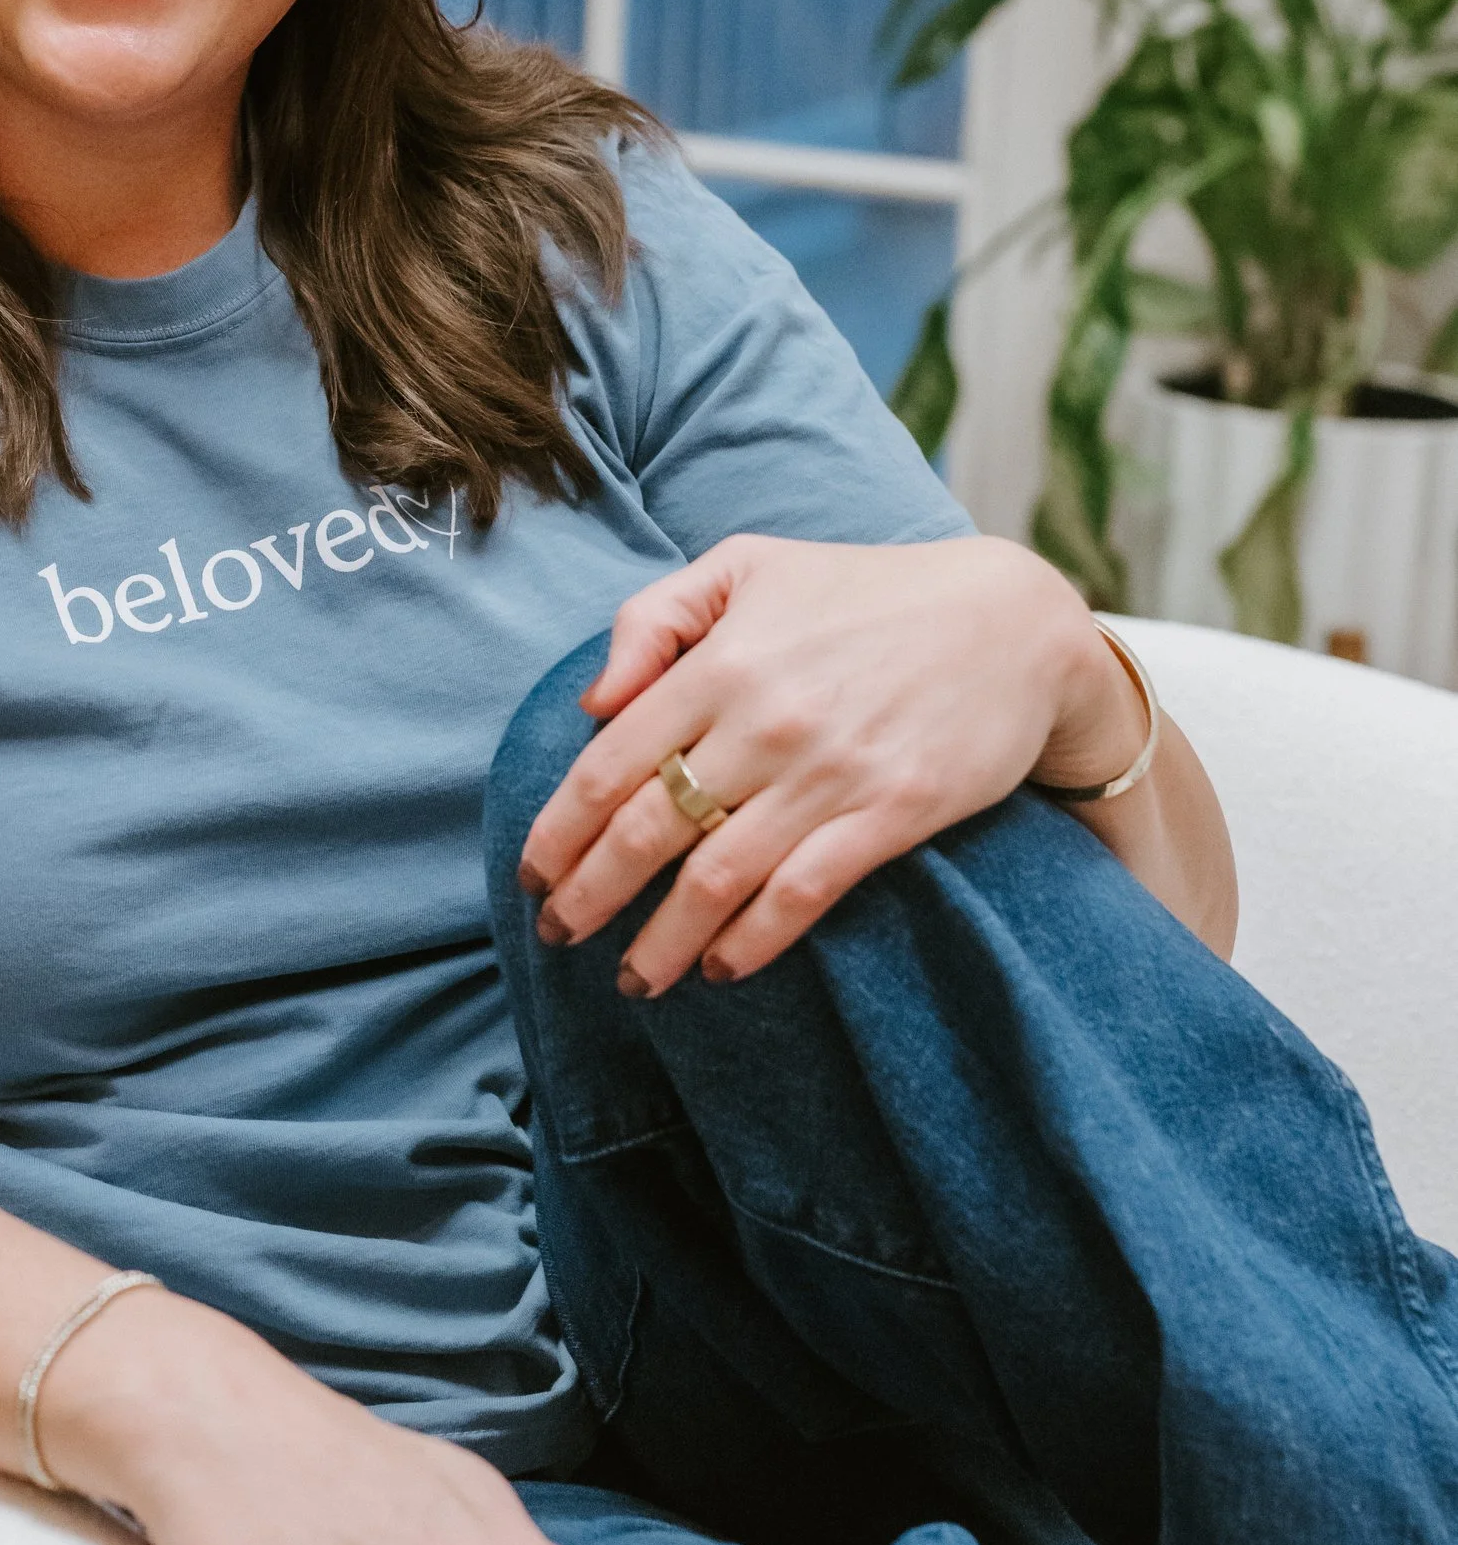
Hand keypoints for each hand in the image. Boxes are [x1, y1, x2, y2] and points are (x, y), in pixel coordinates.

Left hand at [520, 532, 1126, 996]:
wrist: (1012, 621)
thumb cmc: (866, 591)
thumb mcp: (749, 565)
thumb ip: (654, 617)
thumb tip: (593, 702)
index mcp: (721, 660)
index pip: (610, 763)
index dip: (558, 831)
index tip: (532, 875)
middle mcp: (764, 721)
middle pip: (648, 831)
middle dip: (590, 897)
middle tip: (558, 936)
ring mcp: (828, 773)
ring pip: (715, 879)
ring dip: (661, 942)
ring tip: (630, 979)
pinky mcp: (890, 814)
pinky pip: (800, 895)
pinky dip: (751, 941)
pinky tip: (720, 968)